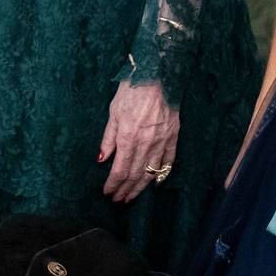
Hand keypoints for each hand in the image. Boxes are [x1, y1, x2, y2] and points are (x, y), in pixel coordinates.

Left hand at [99, 81, 180, 203]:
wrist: (158, 76)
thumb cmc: (132, 90)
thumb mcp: (113, 111)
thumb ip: (108, 138)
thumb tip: (101, 159)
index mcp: (128, 137)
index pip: (120, 170)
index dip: (113, 184)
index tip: (107, 192)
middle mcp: (146, 143)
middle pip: (134, 175)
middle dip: (125, 190)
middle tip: (118, 199)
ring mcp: (162, 141)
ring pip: (150, 172)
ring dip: (140, 187)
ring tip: (132, 196)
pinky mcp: (173, 136)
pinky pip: (168, 161)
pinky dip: (161, 174)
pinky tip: (154, 182)